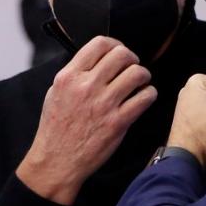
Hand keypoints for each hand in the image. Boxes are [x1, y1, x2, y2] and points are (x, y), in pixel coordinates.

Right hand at [17, 36, 157, 203]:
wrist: (57, 161)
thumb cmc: (56, 128)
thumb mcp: (56, 92)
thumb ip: (76, 73)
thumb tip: (99, 58)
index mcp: (69, 76)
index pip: (100, 44)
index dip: (116, 44)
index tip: (119, 52)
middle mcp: (86, 87)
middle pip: (122, 55)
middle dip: (132, 59)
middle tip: (132, 68)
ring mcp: (103, 104)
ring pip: (137, 73)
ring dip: (143, 76)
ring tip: (140, 83)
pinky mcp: (118, 122)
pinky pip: (145, 97)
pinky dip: (149, 94)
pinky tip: (144, 98)